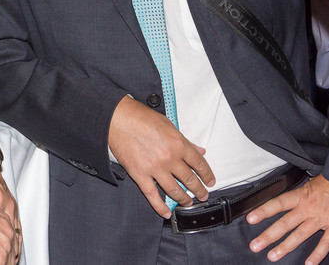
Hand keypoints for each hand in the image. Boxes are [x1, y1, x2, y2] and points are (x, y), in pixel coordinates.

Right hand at [107, 95, 214, 217]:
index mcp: (179, 144)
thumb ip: (185, 140)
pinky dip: (160, 206)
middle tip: (203, 195)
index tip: (210, 181)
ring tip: (188, 203)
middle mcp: (169, 158)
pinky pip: (152, 195)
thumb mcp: (169, 125)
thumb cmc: (141, 118)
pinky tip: (166, 212)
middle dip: (199, 190)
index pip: (199, 164)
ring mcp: (155, 168)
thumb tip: (199, 150)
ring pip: (174, 190)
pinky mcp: (140, 175)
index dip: (207, 175)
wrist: (118, 119)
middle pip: (189, 180)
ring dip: (184, 199)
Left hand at [246, 174, 328, 263]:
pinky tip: (309, 264)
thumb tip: (291, 199)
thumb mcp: (314, 182)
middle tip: (255, 245)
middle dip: (268, 235)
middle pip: (285, 223)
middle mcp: (309, 208)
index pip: (278, 203)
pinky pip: (325, 243)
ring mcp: (322, 219)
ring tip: (272, 256)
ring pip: (300, 235)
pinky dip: (317, 254)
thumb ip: (302, 193)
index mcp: (302, 195)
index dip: (264, 211)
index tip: (250, 219)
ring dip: (285, 247)